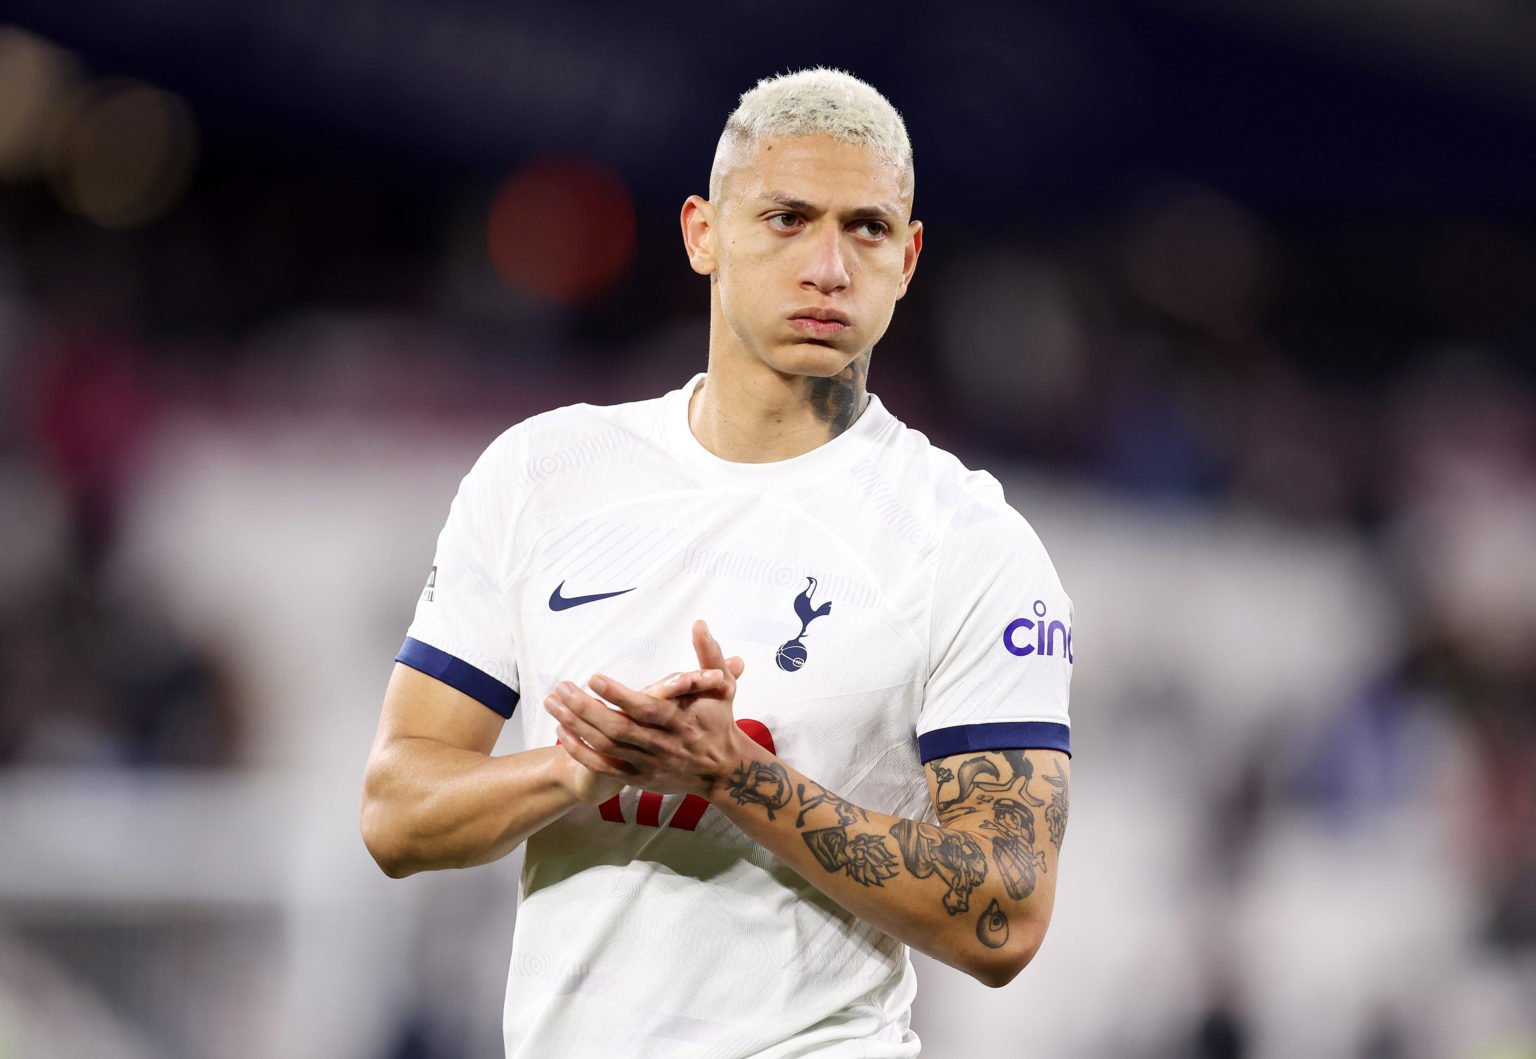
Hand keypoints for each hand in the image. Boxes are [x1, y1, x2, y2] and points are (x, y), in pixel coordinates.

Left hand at [545, 621, 746, 796]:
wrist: (723, 771)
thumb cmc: (719, 722)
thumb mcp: (723, 687)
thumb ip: (710, 655)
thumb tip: (700, 624)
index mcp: (680, 721)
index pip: (646, 708)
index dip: (619, 695)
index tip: (593, 678)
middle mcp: (662, 745)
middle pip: (618, 729)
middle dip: (586, 709)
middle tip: (562, 688)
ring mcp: (648, 764)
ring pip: (606, 747)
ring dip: (576, 726)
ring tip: (553, 703)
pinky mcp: (639, 778)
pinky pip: (603, 767)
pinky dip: (581, 751)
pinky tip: (562, 733)